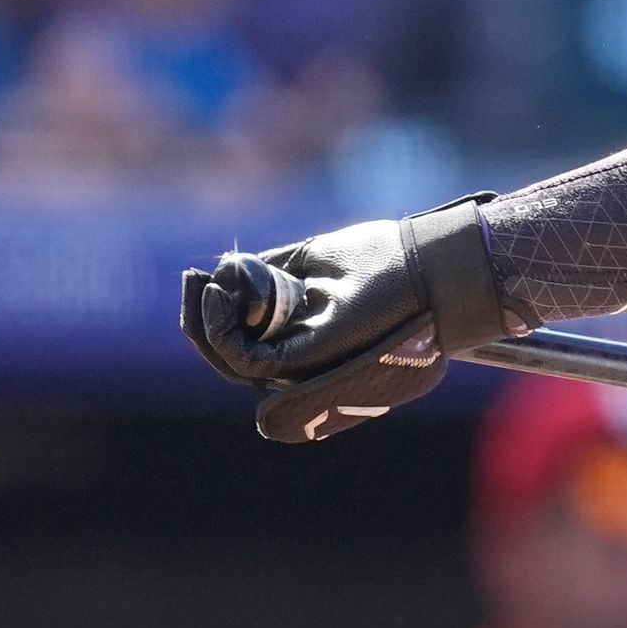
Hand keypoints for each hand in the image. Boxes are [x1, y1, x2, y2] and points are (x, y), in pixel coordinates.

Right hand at [181, 204, 499, 444]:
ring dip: (206, 323)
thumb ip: (275, 274)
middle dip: (202, 321)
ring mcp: (303, 367)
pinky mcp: (305, 361)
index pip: (246, 338)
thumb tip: (232, 271)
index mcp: (307, 340)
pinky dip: (219, 328)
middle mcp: (303, 363)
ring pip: (233, 359)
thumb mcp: (318, 261)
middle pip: (232, 353)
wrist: (431, 269)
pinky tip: (216, 296)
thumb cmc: (387, 261)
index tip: (206, 279)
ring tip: (205, 288)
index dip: (216, 313)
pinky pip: (243, 356)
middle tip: (195, 284)